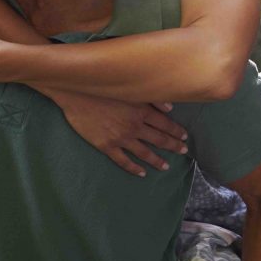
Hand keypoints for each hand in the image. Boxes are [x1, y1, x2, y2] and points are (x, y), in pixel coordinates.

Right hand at [50, 90, 188, 176]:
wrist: (76, 94)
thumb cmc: (104, 88)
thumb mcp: (130, 89)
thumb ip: (152, 98)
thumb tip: (170, 108)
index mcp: (142, 111)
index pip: (165, 124)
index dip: (176, 131)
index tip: (184, 137)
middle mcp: (134, 126)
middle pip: (159, 139)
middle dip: (173, 146)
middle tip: (183, 151)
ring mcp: (120, 138)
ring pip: (144, 153)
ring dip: (157, 160)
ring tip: (166, 166)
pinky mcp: (106, 146)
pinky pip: (123, 161)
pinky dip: (134, 168)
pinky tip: (142, 173)